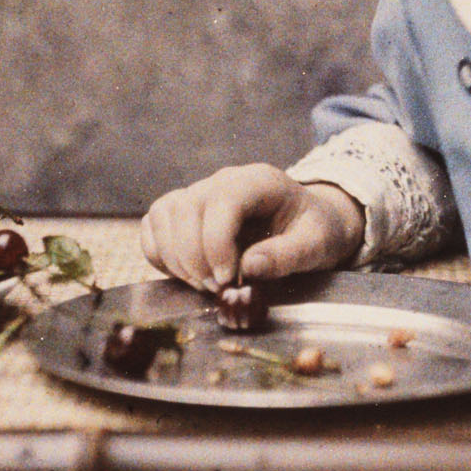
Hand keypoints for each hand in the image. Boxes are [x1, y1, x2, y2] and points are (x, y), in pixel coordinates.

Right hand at [139, 164, 364, 292]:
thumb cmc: (315, 230)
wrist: (308, 223)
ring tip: (203, 284)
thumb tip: (250, 267)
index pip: (222, 201)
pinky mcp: (183, 212)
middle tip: (217, 290)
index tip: (228, 279)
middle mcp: (223, 181)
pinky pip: (153, 225)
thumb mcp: (317, 244)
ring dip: (175, 257)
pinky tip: (184, 274)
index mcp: (257, 181)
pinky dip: (158, 253)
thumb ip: (288, 255)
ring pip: (164, 214)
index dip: (217, 243)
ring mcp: (199, 193)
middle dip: (194, 257)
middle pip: (186, 208)